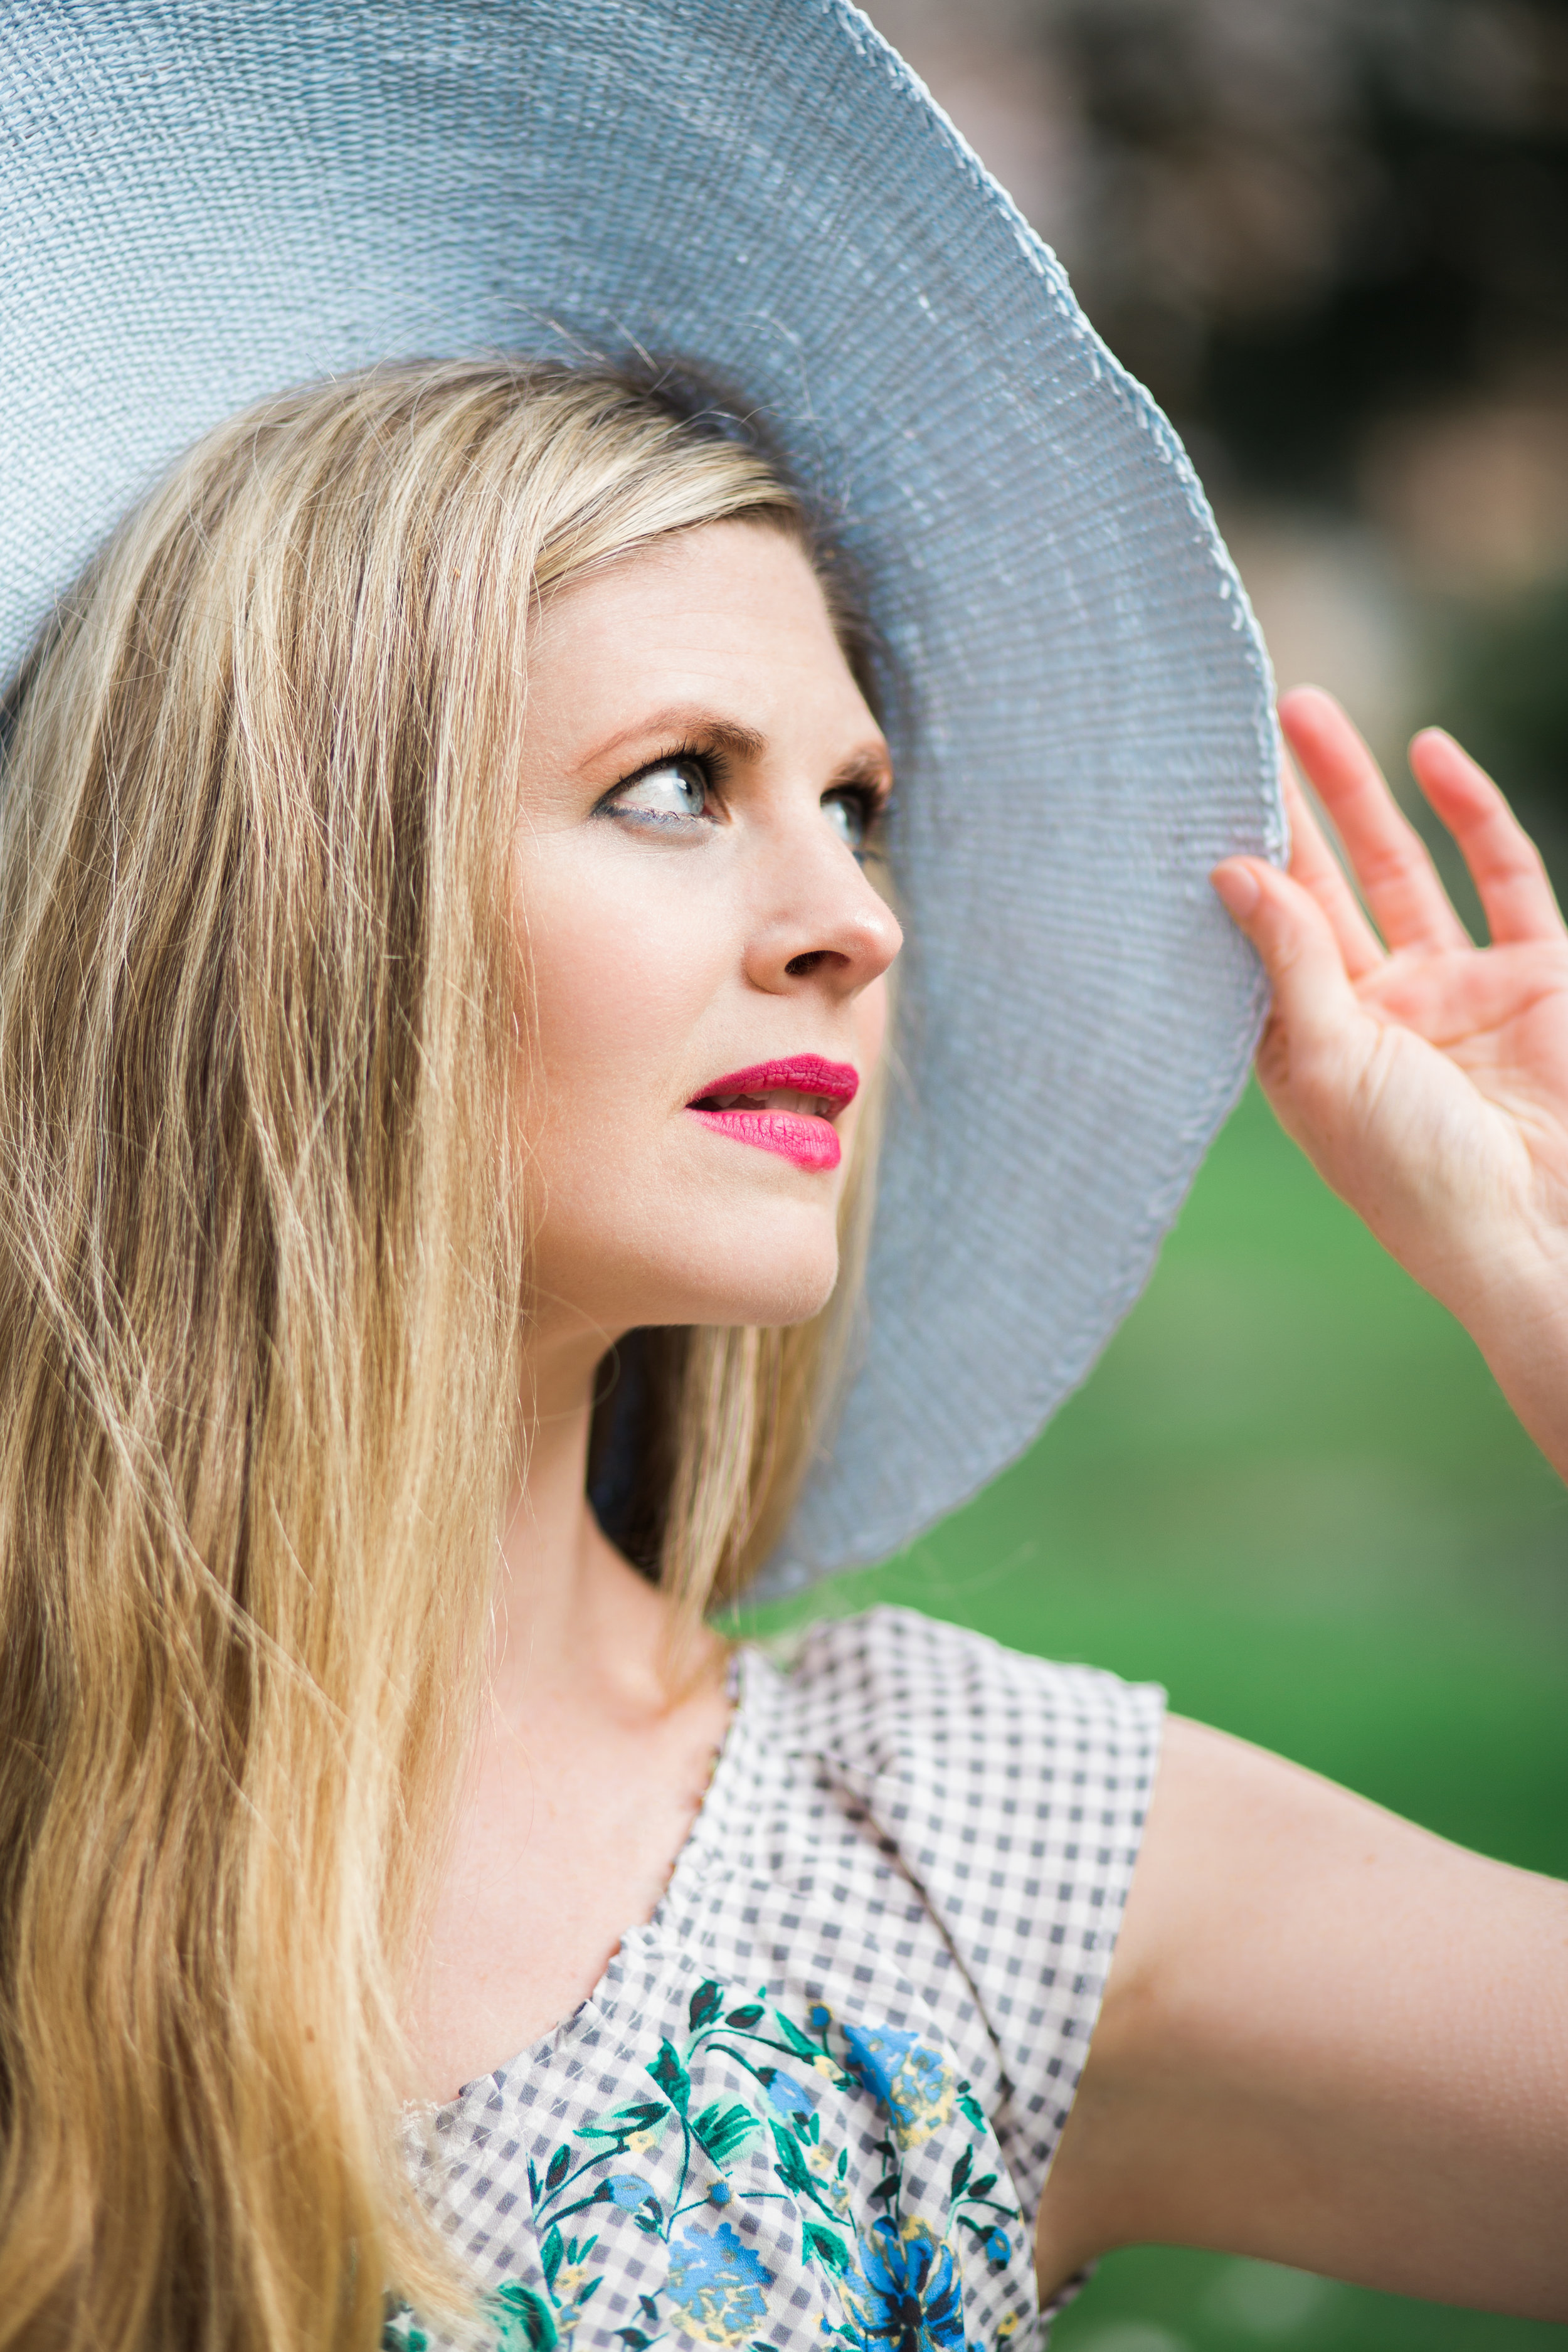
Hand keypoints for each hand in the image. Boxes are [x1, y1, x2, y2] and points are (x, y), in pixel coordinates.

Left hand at [1211, 685, 1567, 1480]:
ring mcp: (1455, 988)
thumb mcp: (1333, 1067)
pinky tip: (1428, 751)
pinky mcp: (1532, 972)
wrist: (1547, 1233)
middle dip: (1279, 808)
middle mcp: (1375, 1009)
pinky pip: (1497, 872)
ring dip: (1355, 791)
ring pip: (1396, 865)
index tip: (1179, 793)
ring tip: (1303, 712)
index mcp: (1311, 1044)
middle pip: (1316, 885)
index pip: (1257, 935)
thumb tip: (1227, 870)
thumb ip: (1289, 963)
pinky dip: (1469, 809)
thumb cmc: (1419, 1179)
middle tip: (1232, 726)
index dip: (1227, 864)